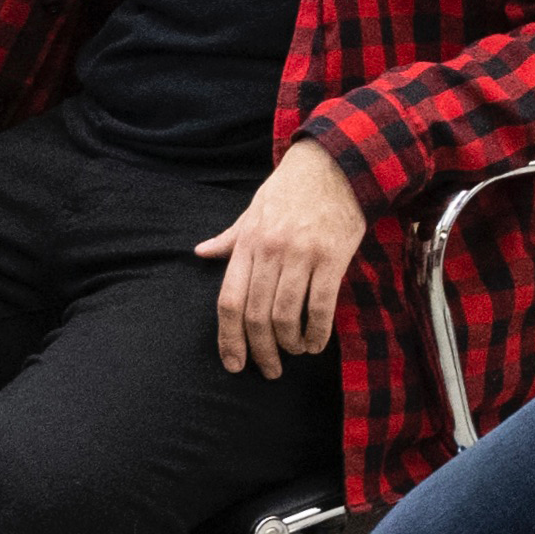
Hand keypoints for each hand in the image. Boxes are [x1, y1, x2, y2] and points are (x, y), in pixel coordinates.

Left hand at [193, 140, 367, 378]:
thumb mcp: (253, 211)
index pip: (229, 300)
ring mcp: (302, 254)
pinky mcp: (332, 257)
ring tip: (294, 352)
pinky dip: (317, 332)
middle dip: (261, 351)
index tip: (233, 363)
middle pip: (256, 315)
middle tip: (268, 370)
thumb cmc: (291, 190)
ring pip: (286, 315)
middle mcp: (271, 251)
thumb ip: (230, 239)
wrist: (334, 163)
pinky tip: (316, 343)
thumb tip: (200, 253)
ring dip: (290, 344)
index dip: (228, 338)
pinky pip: (321, 306)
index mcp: (248, 243)